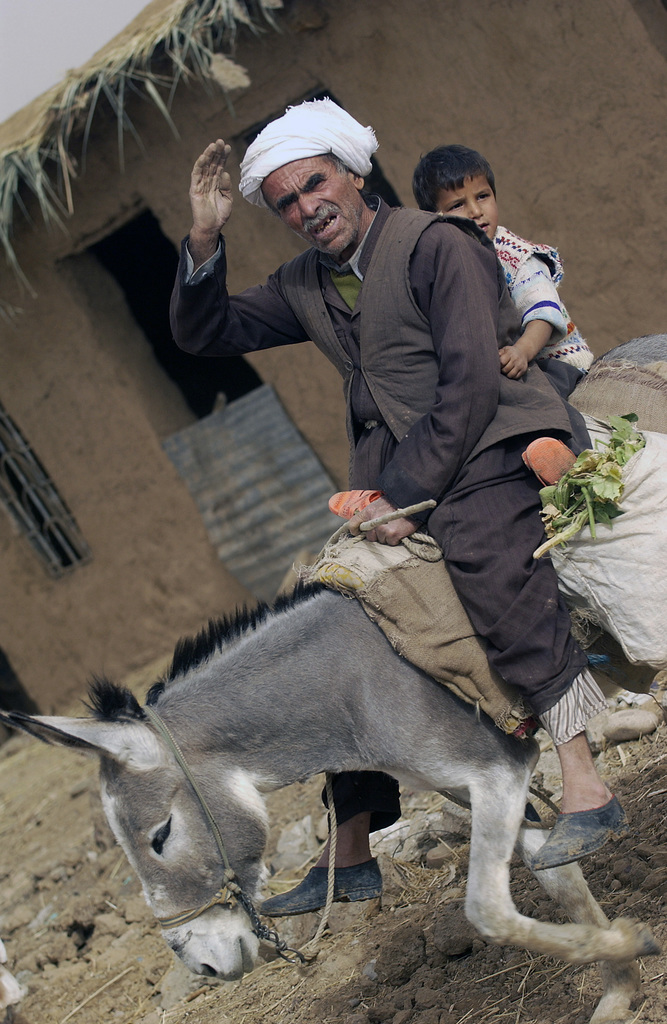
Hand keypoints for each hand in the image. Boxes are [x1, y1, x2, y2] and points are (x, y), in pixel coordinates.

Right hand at [188, 140, 232, 265]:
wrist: (212, 227)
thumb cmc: (219, 214)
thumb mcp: (228, 199)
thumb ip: (226, 186)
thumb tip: (224, 172)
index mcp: (216, 183)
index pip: (219, 166)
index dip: (223, 157)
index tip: (228, 147)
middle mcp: (208, 181)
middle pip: (212, 164)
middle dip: (216, 152)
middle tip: (221, 141)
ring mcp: (201, 184)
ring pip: (204, 167)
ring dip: (208, 155)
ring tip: (213, 145)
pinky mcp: (195, 189)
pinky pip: (196, 175)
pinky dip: (199, 165)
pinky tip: (203, 157)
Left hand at [348, 497, 417, 545]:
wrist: (410, 500)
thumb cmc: (394, 503)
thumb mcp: (378, 505)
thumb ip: (369, 515)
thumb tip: (361, 526)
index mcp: (368, 512)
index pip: (353, 523)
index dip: (354, 530)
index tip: (357, 532)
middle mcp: (373, 522)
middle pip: (370, 537)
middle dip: (377, 534)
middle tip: (386, 526)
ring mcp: (382, 529)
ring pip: (381, 541)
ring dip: (387, 537)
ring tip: (394, 526)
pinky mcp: (392, 535)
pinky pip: (390, 543)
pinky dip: (395, 539)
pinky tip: (399, 530)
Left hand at [499, 345, 528, 378]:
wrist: (523, 352)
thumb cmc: (510, 352)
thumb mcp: (505, 349)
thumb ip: (499, 353)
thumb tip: (494, 357)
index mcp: (510, 353)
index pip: (502, 362)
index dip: (499, 365)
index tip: (499, 365)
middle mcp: (516, 359)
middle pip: (506, 369)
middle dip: (502, 370)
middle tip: (502, 368)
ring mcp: (520, 365)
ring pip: (511, 374)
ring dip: (507, 374)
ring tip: (507, 371)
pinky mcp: (523, 370)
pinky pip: (516, 377)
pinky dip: (512, 376)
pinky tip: (511, 372)